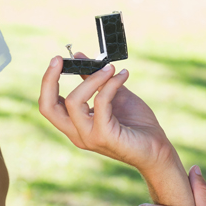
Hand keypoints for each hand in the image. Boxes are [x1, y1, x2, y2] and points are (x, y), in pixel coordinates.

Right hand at [39, 54, 173, 172]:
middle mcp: (77, 133)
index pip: (49, 105)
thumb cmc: (136, 123)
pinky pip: (100, 102)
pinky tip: (123, 76)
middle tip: (61, 60)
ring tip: (110, 68)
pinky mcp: (105, 136)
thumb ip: (95, 79)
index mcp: (76, 125)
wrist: (157, 148)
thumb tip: (78, 56)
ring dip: (92, 78)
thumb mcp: (112, 95)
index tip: (57, 60)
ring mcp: (89, 137)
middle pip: (48, 107)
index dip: (47, 82)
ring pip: (73, 101)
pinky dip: (111, 84)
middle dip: (50, 80)